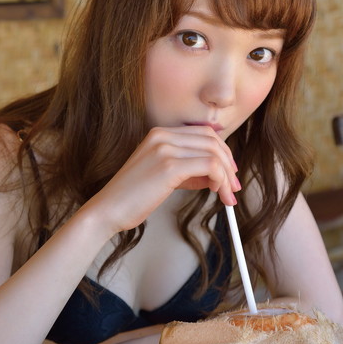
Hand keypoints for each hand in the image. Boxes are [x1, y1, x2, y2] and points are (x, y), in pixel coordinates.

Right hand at [86, 126, 240, 234]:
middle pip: (212, 140)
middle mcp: (162, 136)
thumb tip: (215, 175)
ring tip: (228, 195)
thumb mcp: (163, 176)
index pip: (203, 133)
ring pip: (214, 153)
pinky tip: (217, 193)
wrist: (108, 210)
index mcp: (159, 134)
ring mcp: (165, 149)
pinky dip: (221, 181)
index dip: (222, 152)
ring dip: (227, 176)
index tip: (229, 172)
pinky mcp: (169, 166)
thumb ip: (187, 171)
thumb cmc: (132, 197)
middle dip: (229, 163)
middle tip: (234, 186)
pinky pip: (210, 167)